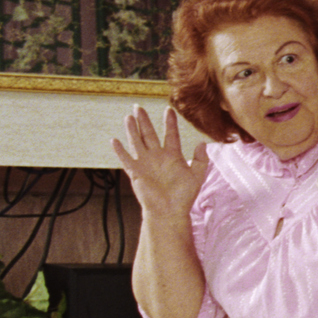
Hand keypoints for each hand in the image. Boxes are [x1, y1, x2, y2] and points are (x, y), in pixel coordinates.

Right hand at [111, 105, 207, 223]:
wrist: (170, 211)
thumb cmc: (183, 196)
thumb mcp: (197, 175)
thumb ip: (201, 159)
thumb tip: (203, 143)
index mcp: (172, 156)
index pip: (170, 134)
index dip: (169, 122)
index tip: (168, 109)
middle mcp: (157, 157)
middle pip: (149, 134)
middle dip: (144, 121)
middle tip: (138, 106)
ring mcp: (145, 163)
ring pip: (137, 142)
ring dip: (132, 130)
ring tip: (128, 117)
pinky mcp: (136, 173)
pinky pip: (126, 159)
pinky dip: (120, 151)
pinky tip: (114, 140)